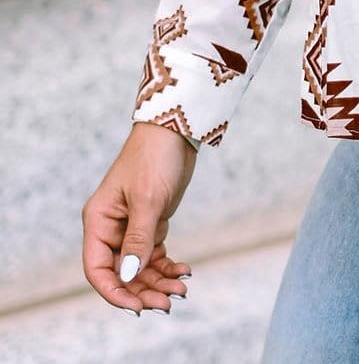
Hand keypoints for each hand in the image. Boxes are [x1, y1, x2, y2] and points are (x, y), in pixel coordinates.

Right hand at [81, 121, 196, 313]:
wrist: (176, 129)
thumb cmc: (155, 157)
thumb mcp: (148, 200)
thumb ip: (139, 240)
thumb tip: (129, 276)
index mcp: (99, 221)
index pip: (98, 269)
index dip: (114, 292)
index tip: (137, 306)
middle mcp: (111, 227)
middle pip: (121, 272)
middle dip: (143, 290)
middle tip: (168, 302)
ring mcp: (131, 226)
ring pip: (140, 266)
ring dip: (158, 281)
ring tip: (182, 289)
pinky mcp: (151, 222)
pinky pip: (155, 254)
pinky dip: (168, 265)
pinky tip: (185, 270)